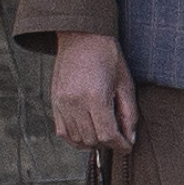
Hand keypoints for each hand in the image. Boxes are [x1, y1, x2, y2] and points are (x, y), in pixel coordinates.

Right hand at [48, 32, 136, 152]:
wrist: (82, 38)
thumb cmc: (107, 57)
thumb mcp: (126, 84)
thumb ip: (129, 114)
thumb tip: (129, 138)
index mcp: (95, 97)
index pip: (107, 134)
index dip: (120, 145)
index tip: (127, 146)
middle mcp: (74, 103)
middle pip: (92, 139)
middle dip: (108, 143)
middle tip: (118, 137)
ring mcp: (61, 104)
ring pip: (77, 139)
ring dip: (92, 142)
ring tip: (104, 133)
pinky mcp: (54, 103)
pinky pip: (63, 133)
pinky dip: (75, 139)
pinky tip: (88, 132)